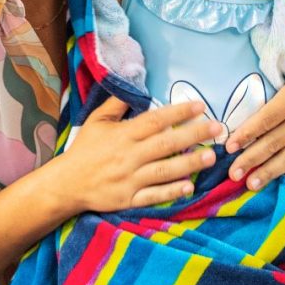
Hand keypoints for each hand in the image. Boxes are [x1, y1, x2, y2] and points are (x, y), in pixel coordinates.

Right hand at [58, 97, 225, 211]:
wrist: (66, 184)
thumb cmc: (84, 150)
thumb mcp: (96, 121)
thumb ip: (117, 104)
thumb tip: (134, 85)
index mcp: (123, 135)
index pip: (155, 120)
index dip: (178, 112)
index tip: (200, 106)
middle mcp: (129, 156)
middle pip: (166, 143)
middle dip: (194, 135)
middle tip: (218, 129)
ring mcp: (130, 179)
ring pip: (164, 170)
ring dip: (190, 163)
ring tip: (211, 156)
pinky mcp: (129, 199)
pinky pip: (154, 195)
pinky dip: (172, 192)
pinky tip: (189, 186)